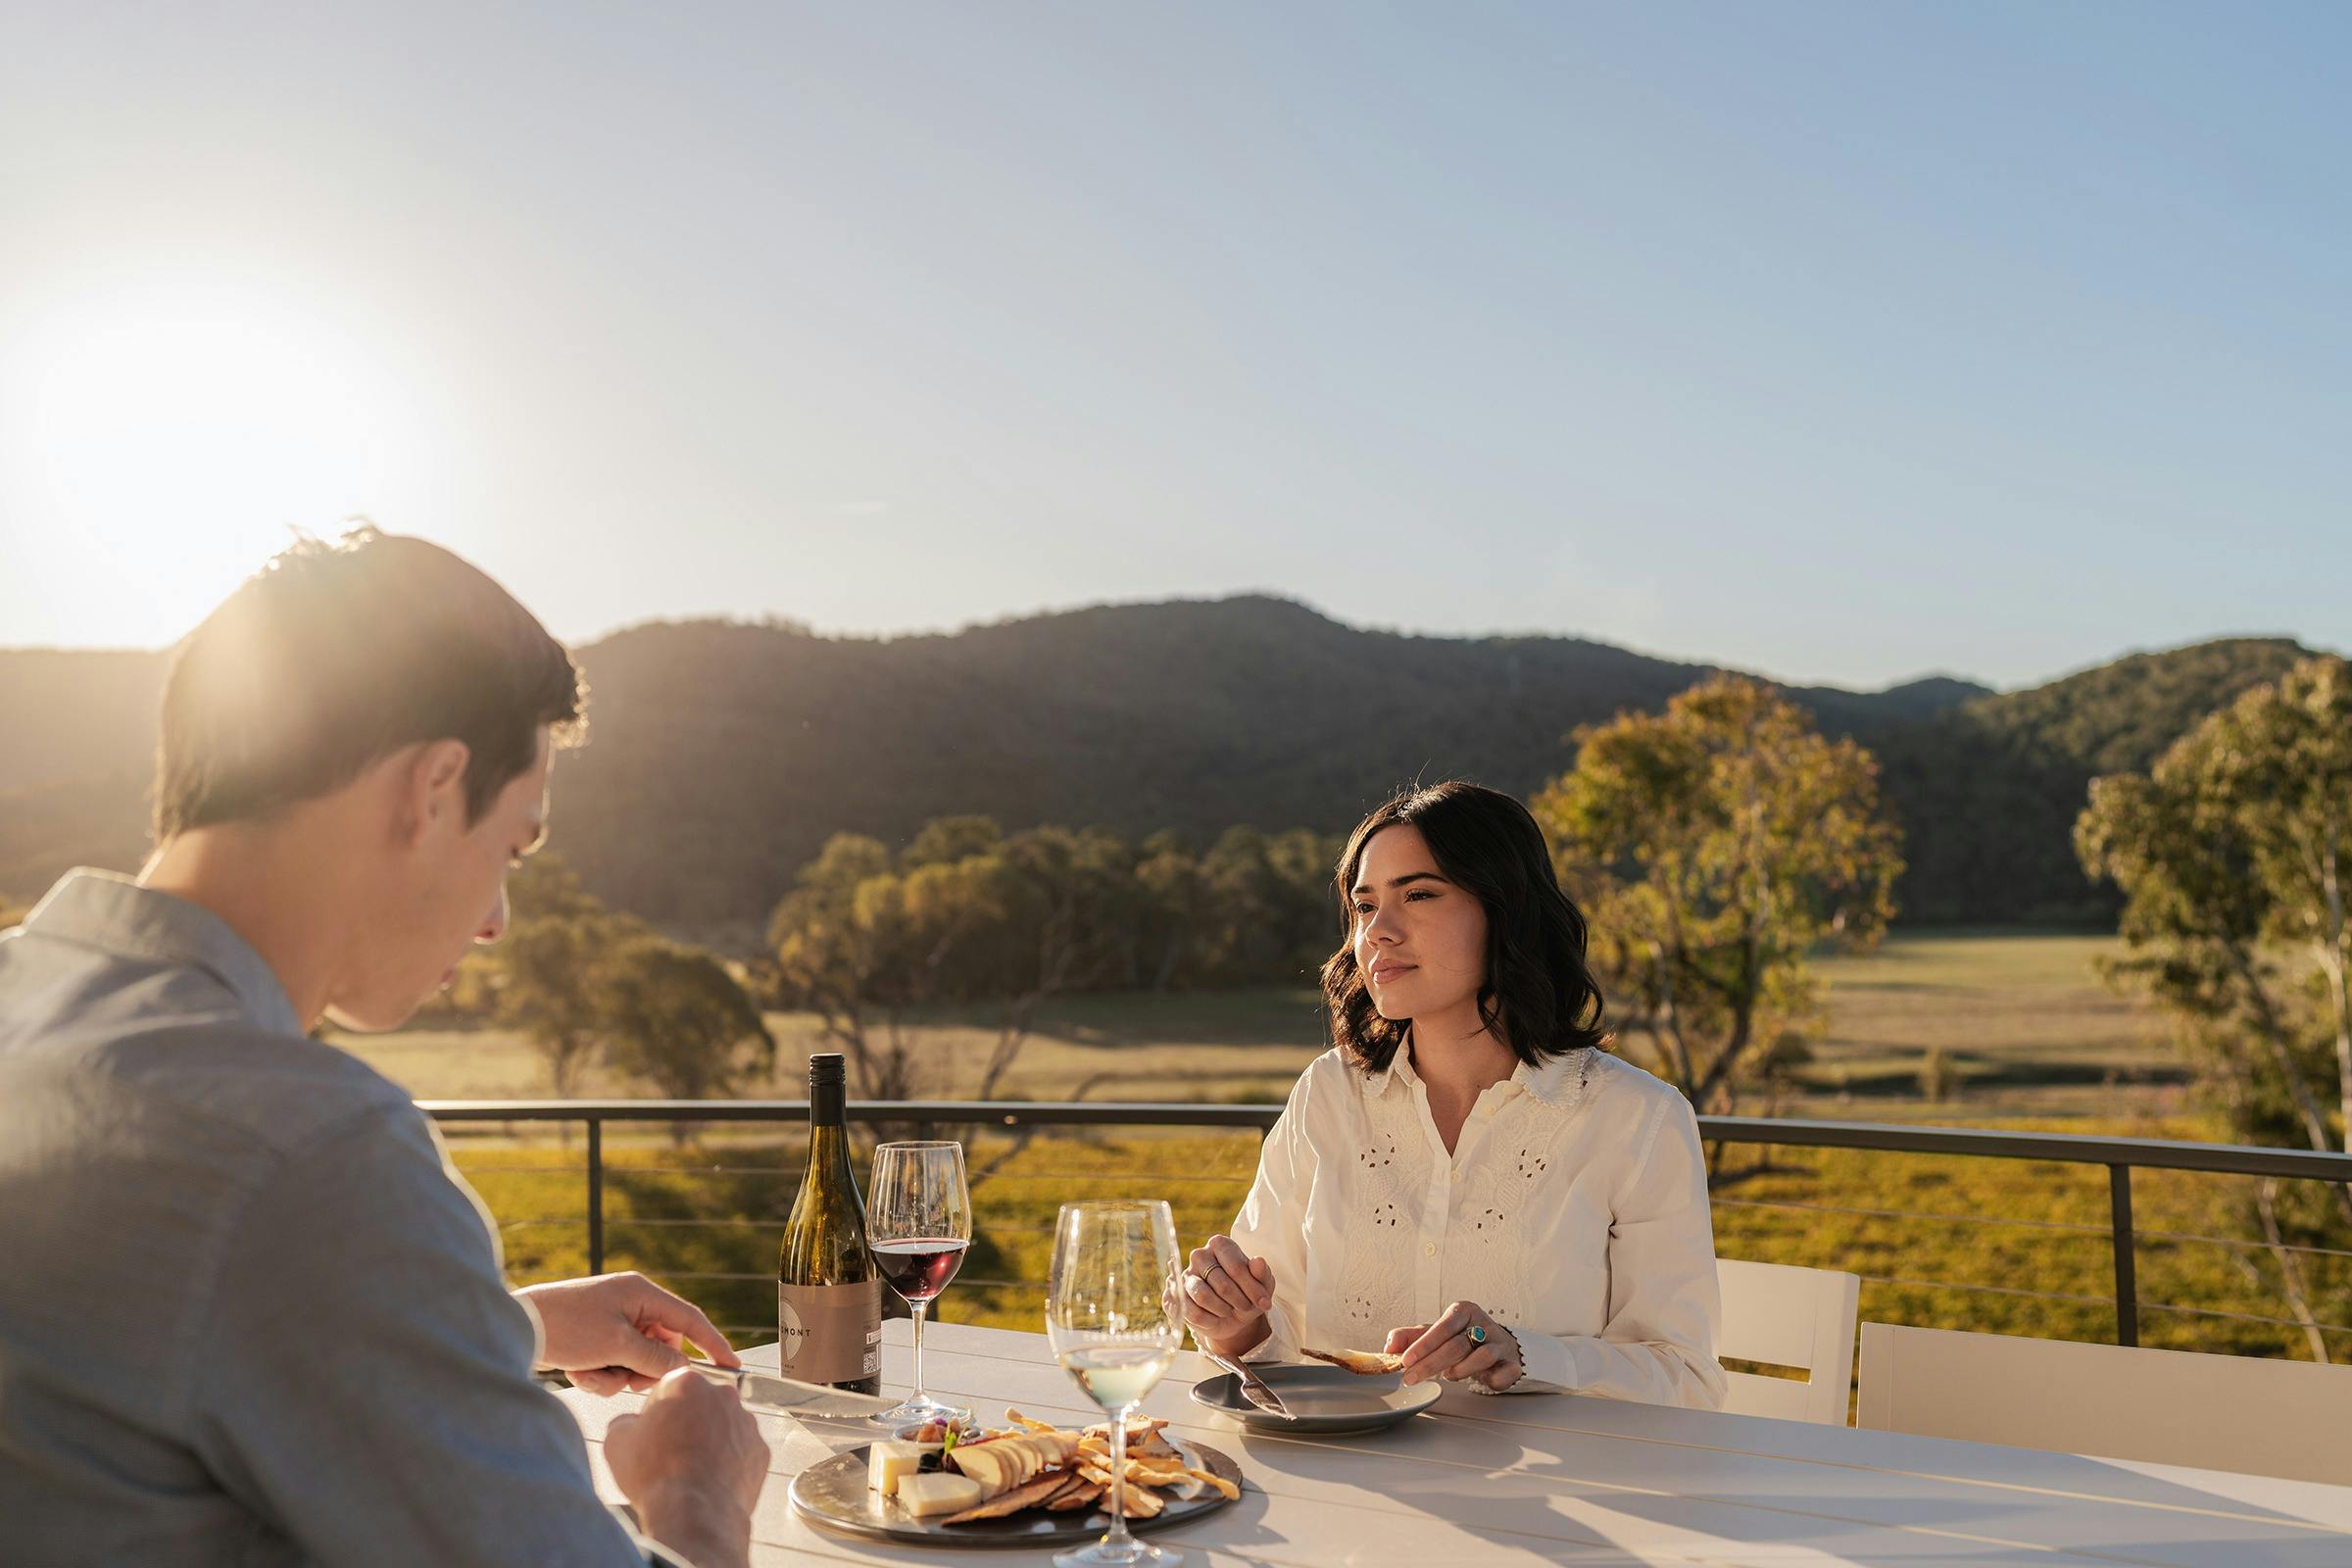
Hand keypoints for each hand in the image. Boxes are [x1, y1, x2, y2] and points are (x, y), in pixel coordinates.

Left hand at [515, 1271, 738, 1395]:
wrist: (514, 1327)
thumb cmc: (565, 1326)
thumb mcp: (616, 1345)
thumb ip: (656, 1360)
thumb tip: (685, 1371)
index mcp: (641, 1292)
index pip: (690, 1319)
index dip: (713, 1343)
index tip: (732, 1367)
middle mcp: (631, 1303)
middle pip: (662, 1347)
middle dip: (645, 1369)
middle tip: (626, 1378)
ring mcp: (613, 1321)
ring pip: (637, 1361)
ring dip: (617, 1375)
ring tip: (591, 1372)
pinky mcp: (596, 1338)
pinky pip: (615, 1364)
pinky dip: (599, 1374)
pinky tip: (576, 1371)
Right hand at [606, 1366, 767, 1567]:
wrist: (694, 1516)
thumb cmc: (655, 1476)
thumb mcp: (616, 1442)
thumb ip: (624, 1421)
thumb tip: (631, 1425)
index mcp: (686, 1382)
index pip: (668, 1388)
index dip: (656, 1413)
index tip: (651, 1434)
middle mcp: (723, 1395)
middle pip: (699, 1405)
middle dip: (686, 1424)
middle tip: (670, 1455)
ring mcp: (747, 1423)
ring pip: (723, 1427)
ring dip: (709, 1443)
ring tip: (690, 1473)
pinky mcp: (761, 1450)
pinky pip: (740, 1452)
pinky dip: (728, 1463)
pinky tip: (710, 1481)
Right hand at [1179, 1234, 1275, 1354]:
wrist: (1234, 1316)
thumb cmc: (1248, 1293)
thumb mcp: (1263, 1284)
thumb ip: (1262, 1272)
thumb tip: (1258, 1261)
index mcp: (1220, 1244)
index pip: (1236, 1267)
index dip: (1252, 1288)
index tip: (1264, 1302)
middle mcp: (1200, 1255)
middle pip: (1221, 1283)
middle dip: (1239, 1301)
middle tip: (1247, 1307)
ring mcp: (1186, 1275)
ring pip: (1203, 1296)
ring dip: (1223, 1309)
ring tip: (1231, 1310)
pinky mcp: (1179, 1296)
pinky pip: (1193, 1312)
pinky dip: (1210, 1320)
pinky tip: (1217, 1318)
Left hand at [1385, 1301, 1520, 1389]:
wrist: (1499, 1346)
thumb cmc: (1463, 1338)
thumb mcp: (1435, 1333)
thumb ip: (1410, 1337)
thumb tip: (1389, 1348)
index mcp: (1464, 1312)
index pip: (1442, 1326)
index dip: (1423, 1345)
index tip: (1405, 1360)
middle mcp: (1484, 1325)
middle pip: (1457, 1345)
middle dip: (1430, 1364)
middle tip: (1412, 1378)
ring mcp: (1500, 1344)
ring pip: (1481, 1357)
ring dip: (1460, 1370)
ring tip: (1448, 1376)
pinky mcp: (1512, 1364)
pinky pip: (1503, 1373)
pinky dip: (1490, 1380)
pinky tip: (1480, 1381)